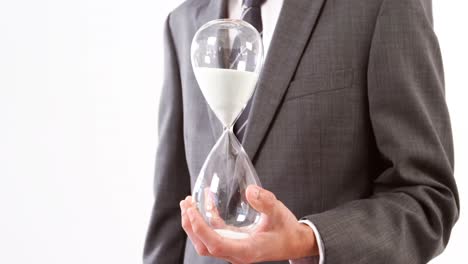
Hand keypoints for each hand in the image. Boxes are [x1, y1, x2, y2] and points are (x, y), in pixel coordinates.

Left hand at [180, 185, 318, 262]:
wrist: (294, 242)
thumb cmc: (287, 230)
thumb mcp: (278, 212)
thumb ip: (265, 202)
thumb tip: (250, 191)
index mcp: (246, 250)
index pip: (216, 244)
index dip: (201, 229)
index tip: (192, 211)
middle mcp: (236, 252)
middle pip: (204, 245)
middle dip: (191, 226)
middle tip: (186, 203)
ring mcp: (233, 248)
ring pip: (206, 241)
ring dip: (194, 224)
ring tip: (188, 203)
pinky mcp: (233, 241)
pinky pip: (214, 233)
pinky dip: (206, 219)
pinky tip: (205, 202)